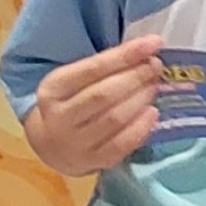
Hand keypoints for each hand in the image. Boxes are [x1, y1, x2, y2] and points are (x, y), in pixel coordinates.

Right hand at [23, 36, 165, 176]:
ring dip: (141, 98)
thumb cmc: (69, 102)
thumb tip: (145, 51)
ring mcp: (75, 143)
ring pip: (115, 118)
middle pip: (105, 94)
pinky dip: (141, 127)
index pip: (93, 68)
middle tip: (155, 66)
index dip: (126, 55)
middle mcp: (60, 117)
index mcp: (53, 89)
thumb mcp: (71, 79)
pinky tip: (152, 112)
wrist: (50, 145)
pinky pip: (121, 144)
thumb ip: (101, 66)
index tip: (153, 43)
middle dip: (137, 76)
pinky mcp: (91, 162)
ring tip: (154, 86)